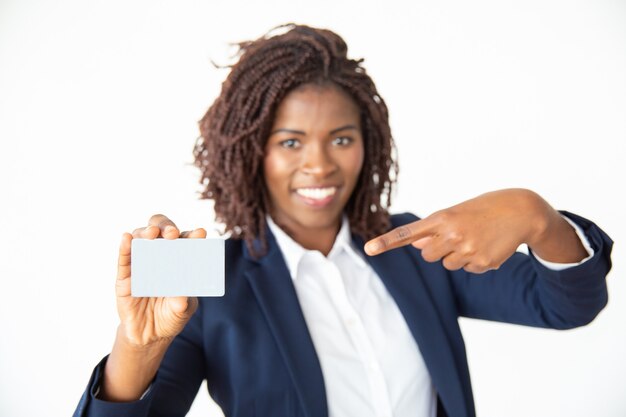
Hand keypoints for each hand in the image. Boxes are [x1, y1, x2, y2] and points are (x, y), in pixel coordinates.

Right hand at [116, 214, 206, 346]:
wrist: (149, 335)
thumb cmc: (171, 315)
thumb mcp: (182, 309)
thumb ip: (183, 303)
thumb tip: (181, 296)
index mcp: (180, 260)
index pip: (186, 242)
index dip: (193, 236)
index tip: (200, 233)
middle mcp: (161, 256)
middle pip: (162, 232)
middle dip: (167, 227)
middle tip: (173, 234)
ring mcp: (141, 263)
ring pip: (141, 238)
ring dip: (146, 232)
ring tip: (152, 233)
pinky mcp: (125, 275)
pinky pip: (124, 258)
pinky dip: (125, 246)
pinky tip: (127, 238)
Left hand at [364, 189, 586, 273]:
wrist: (521, 211)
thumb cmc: (484, 209)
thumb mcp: (456, 213)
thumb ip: (435, 229)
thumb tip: (416, 245)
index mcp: (442, 218)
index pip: (408, 233)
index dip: (386, 242)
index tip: (368, 249)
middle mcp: (451, 234)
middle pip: (428, 256)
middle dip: (438, 249)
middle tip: (458, 234)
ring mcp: (466, 250)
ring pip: (448, 264)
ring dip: (458, 255)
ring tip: (477, 238)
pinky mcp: (481, 263)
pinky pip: (468, 269)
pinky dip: (476, 261)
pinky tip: (488, 245)